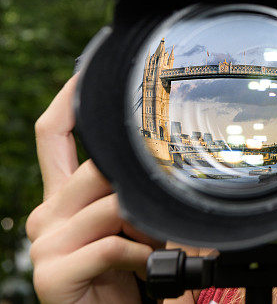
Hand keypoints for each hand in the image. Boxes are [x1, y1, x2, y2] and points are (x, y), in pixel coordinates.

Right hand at [25, 76, 165, 303]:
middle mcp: (46, 215)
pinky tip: (145, 270)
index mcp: (62, 199)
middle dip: (139, 192)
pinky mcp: (52, 273)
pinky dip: (143, 256)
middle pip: (96, 169)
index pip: (53, 136)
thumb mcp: (128, 228)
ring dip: (147, 227)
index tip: (85, 70)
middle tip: (160, 220)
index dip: (67, 100)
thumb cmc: (123, 277)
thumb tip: (159, 170)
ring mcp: (45, 244)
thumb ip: (130, 196)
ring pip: (112, 205)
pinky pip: (115, 245)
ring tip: (155, 249)